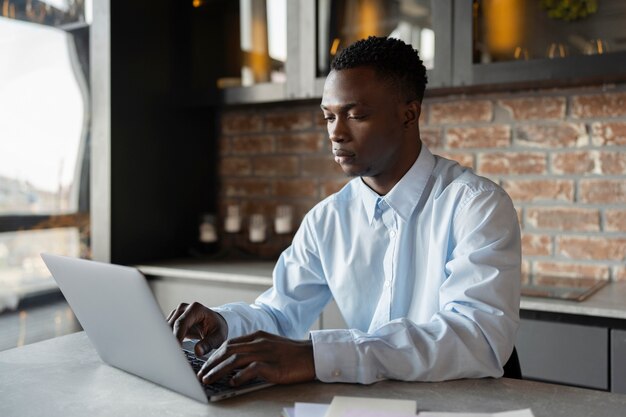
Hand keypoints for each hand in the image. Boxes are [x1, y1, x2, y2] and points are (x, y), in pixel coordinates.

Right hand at [167, 302, 227, 355]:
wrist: (215, 324)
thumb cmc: (217, 329)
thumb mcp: (218, 337)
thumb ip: (208, 344)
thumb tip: (198, 351)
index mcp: (196, 309)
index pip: (181, 323)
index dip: (176, 337)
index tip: (174, 350)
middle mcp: (184, 308)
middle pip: (171, 325)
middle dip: (170, 340)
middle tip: (170, 356)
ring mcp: (177, 313)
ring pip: (165, 328)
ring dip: (166, 340)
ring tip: (169, 354)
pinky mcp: (173, 319)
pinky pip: (165, 330)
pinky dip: (166, 339)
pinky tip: (169, 349)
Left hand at [197, 331, 315, 386]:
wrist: (313, 355)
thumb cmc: (292, 354)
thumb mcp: (270, 345)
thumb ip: (253, 349)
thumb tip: (234, 362)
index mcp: (258, 336)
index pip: (229, 343)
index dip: (214, 354)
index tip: (205, 365)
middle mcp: (259, 343)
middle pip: (228, 350)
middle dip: (211, 363)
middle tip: (201, 375)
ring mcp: (266, 353)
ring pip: (235, 359)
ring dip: (219, 370)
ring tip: (208, 381)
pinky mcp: (274, 366)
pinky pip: (253, 369)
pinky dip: (240, 376)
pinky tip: (232, 383)